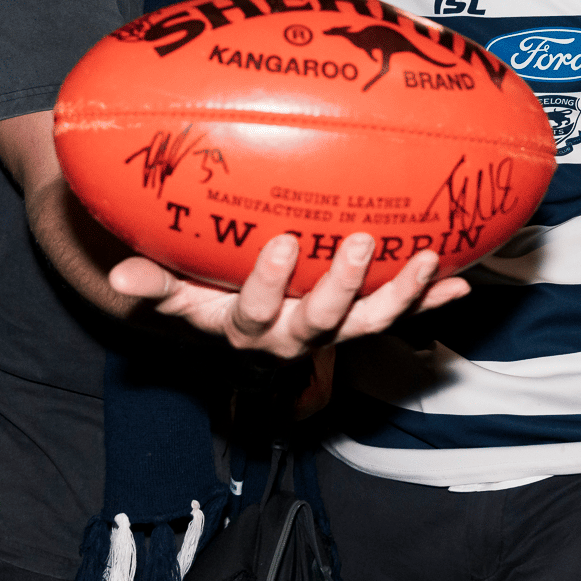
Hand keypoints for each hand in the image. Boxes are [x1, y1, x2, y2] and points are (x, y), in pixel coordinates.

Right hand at [107, 231, 469, 360]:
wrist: (246, 328)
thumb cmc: (208, 294)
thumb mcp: (181, 295)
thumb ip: (155, 285)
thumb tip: (117, 277)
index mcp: (249, 329)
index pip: (256, 312)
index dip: (268, 284)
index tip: (278, 244)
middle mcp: (295, 338)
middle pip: (322, 321)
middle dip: (340, 285)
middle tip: (356, 242)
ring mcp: (334, 331)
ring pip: (370, 321)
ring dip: (401, 293)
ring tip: (427, 261)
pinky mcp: (363, 321)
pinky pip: (400, 314)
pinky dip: (430, 301)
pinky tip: (463, 282)